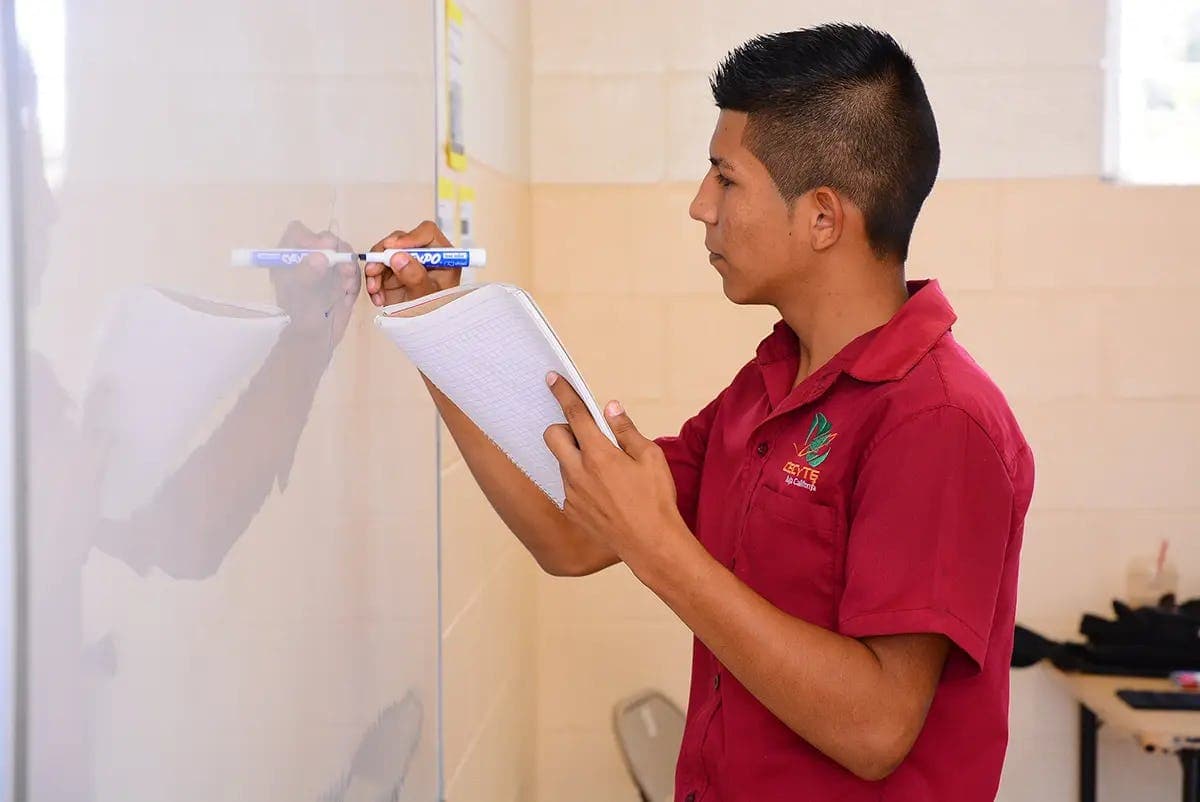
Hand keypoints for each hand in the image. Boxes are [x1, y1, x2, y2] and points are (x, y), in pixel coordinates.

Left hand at [271, 221, 359, 344]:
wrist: (316, 339)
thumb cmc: (299, 318)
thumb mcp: (299, 296)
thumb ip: (307, 274)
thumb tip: (319, 256)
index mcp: (288, 257)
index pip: (297, 232)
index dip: (309, 238)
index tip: (320, 252)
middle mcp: (307, 257)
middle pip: (325, 239)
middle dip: (335, 251)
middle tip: (341, 267)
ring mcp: (325, 266)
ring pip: (342, 251)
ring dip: (346, 265)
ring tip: (344, 283)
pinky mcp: (341, 276)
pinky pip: (353, 268)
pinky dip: (353, 278)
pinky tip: (347, 291)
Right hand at [365, 220, 460, 306]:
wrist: (424, 331)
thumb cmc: (435, 314)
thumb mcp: (427, 297)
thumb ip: (415, 277)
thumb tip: (399, 257)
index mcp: (443, 257)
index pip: (427, 233)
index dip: (410, 237)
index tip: (394, 248)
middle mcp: (424, 257)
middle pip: (401, 240)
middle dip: (384, 254)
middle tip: (374, 268)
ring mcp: (407, 263)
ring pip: (385, 253)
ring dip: (375, 270)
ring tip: (374, 289)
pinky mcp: (393, 273)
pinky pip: (377, 269)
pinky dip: (373, 281)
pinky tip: (377, 297)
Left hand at [542, 371, 685, 575]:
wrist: (651, 545)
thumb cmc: (656, 500)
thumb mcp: (650, 457)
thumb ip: (626, 430)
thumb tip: (610, 408)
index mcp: (598, 454)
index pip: (574, 414)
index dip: (562, 393)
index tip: (551, 378)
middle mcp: (578, 472)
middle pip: (552, 436)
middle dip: (564, 428)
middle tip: (588, 436)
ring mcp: (571, 493)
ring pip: (561, 462)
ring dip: (575, 457)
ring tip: (606, 471)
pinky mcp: (571, 510)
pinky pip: (568, 486)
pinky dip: (580, 481)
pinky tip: (603, 493)